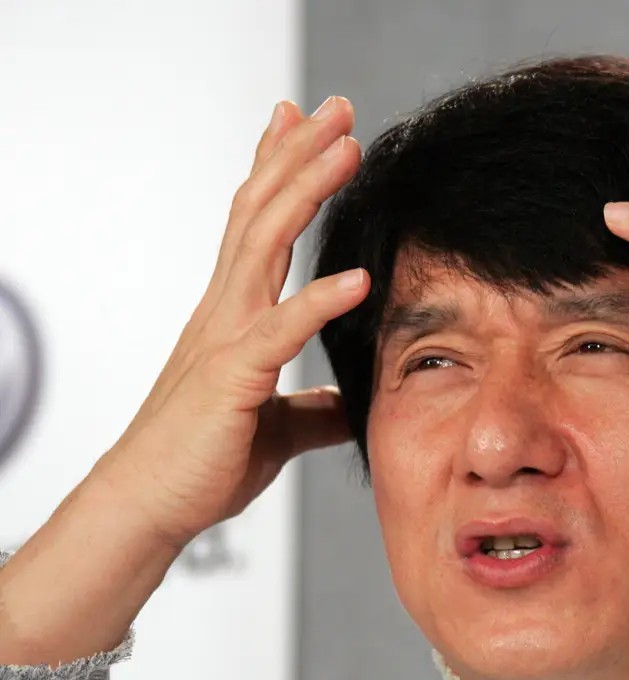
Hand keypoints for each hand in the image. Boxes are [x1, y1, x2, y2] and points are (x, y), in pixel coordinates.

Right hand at [94, 97, 367, 548]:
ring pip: (263, 244)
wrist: (151, 506)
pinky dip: (318, 302)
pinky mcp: (230, 378)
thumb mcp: (276, 426)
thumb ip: (313, 406)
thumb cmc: (205, 460)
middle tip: (336, 107)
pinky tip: (358, 279)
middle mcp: (226, 310)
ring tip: (347, 147)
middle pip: (261, 211)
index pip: (257, 224)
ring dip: (305, 190)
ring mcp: (224, 337)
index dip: (279, 169)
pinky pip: (278, 331)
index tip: (304, 125)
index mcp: (235, 314)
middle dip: (298, 153)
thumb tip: (352, 404)